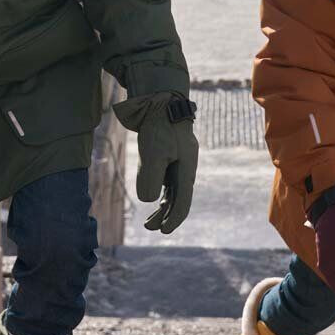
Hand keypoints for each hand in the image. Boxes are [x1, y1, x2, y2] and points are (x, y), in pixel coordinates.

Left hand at [113, 92, 198, 233]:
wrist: (162, 102)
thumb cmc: (159, 127)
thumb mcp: (153, 152)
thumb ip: (150, 178)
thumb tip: (148, 200)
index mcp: (186, 169)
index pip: (183, 201)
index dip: (174, 218)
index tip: (164, 231)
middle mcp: (186, 168)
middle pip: (179, 199)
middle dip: (167, 216)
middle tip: (151, 228)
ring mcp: (179, 162)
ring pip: (173, 192)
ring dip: (163, 207)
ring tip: (149, 221)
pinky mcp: (171, 157)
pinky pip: (168, 181)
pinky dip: (161, 192)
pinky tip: (152, 198)